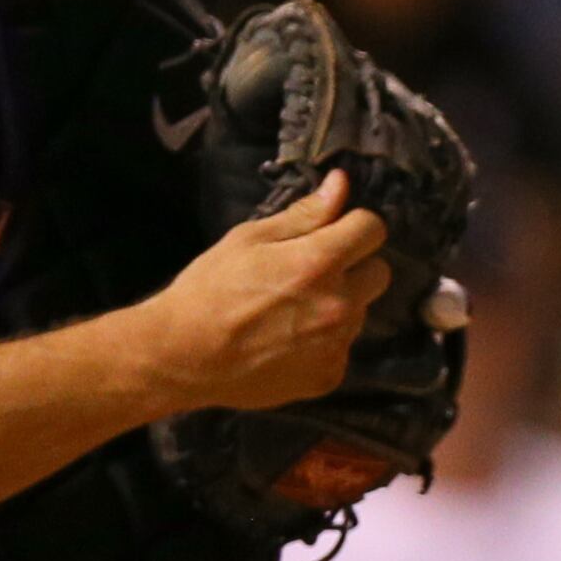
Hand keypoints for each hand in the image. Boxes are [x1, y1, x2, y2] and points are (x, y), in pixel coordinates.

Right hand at [138, 170, 391, 414]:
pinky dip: (324, 343)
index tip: (334, 231)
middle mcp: (339, 304)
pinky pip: (342, 347)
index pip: (373, 229)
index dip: (354, 225)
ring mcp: (337, 344)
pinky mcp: (330, 376)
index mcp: (320, 263)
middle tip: (311, 274)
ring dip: (339, 305)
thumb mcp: (249, 239)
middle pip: (378, 272)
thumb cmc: (209, 289)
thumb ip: (304, 214)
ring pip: (361, 311)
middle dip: (353, 267)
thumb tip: (341, 184)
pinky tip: (288, 342)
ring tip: (292, 311)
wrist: (182, 356)